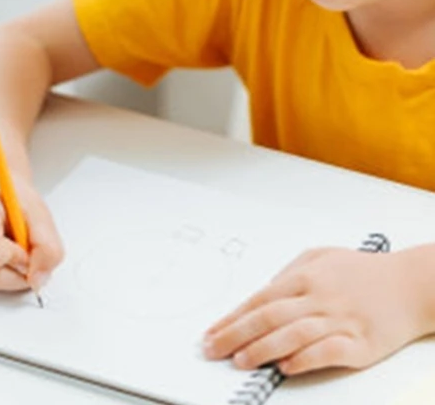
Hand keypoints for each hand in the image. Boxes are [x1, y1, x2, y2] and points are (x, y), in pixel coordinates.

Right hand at [0, 177, 63, 293]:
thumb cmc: (12, 198)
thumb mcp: (40, 213)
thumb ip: (47, 247)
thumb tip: (38, 281)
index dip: (15, 257)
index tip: (23, 244)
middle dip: (17, 268)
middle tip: (21, 245)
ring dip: (11, 272)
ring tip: (10, 247)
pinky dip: (1, 273)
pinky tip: (0, 254)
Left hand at [202, 246, 429, 375]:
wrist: (411, 284)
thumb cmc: (363, 270)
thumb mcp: (319, 257)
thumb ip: (288, 273)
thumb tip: (261, 291)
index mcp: (305, 277)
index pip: (259, 299)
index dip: (232, 316)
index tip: (212, 331)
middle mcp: (318, 298)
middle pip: (268, 317)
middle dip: (235, 334)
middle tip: (212, 348)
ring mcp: (340, 321)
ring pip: (293, 335)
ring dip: (263, 349)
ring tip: (239, 360)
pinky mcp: (362, 344)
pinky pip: (328, 353)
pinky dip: (305, 360)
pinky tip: (286, 367)